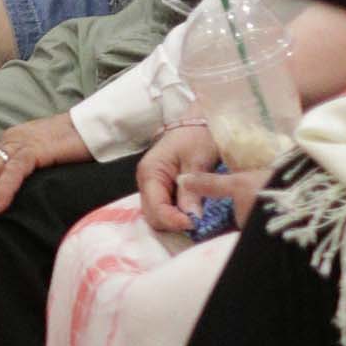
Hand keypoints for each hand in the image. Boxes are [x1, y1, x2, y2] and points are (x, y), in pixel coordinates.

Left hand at [0, 112, 92, 214]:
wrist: (98, 126)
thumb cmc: (79, 145)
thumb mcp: (48, 160)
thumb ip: (33, 173)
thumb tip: (25, 198)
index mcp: (14, 141)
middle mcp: (13, 139)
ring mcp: (22, 142)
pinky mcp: (35, 148)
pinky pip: (13, 171)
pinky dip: (3, 190)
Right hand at [135, 118, 234, 245]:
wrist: (199, 121)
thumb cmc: (197, 135)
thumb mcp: (197, 161)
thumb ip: (191, 191)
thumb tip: (192, 218)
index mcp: (150, 173)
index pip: (155, 207)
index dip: (173, 220)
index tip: (195, 224)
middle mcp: (146, 182)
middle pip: (152, 215)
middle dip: (173, 223)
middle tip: (197, 223)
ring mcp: (152, 186)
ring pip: (157, 215)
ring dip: (175, 220)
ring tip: (196, 219)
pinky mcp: (161, 188)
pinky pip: (164, 208)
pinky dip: (177, 214)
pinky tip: (192, 212)